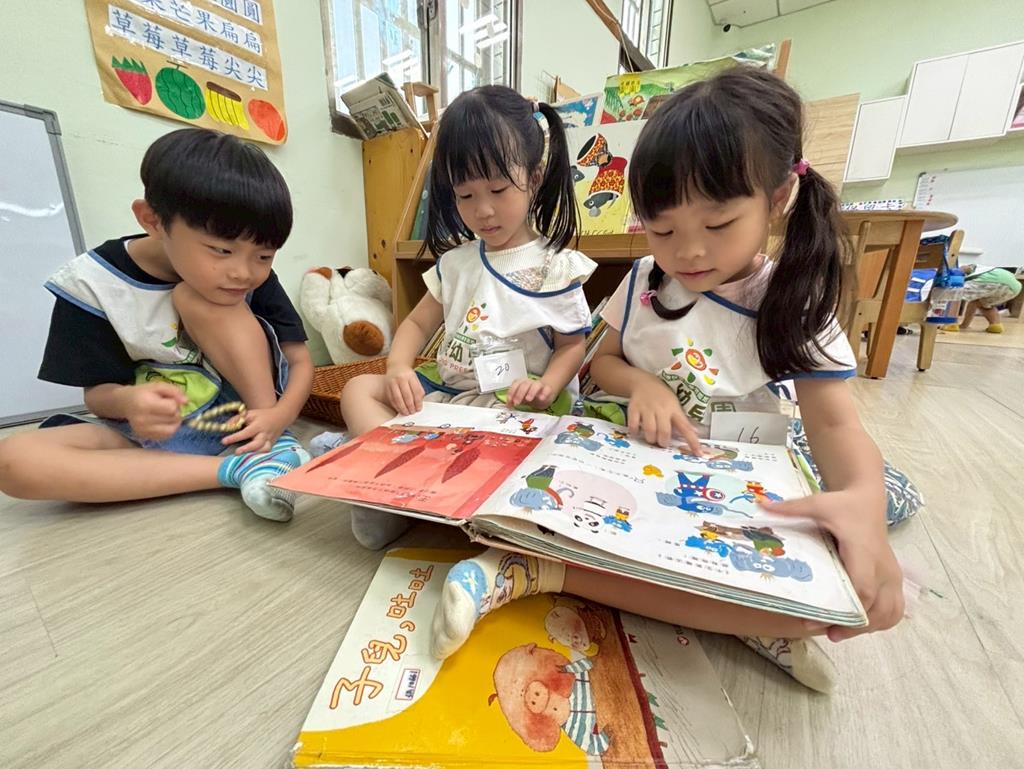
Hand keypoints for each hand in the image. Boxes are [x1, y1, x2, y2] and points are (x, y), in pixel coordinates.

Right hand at [126, 382, 187, 440]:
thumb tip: (186, 401)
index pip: (172, 408)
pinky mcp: (145, 437)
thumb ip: (174, 391)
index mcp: (145, 404)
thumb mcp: (158, 386)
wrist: (125, 403)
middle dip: (175, 412)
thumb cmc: (143, 393)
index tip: (168, 400)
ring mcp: (143, 430)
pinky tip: (164, 422)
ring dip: (174, 422)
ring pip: (172, 429)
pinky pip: (166, 436)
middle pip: (173, 419)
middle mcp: (143, 420)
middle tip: (167, 407)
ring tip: (167, 415)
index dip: (174, 403)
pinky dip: (169, 429)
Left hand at [221, 405, 290, 453]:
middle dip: (247, 449)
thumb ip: (237, 419)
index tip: (223, 441)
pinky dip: (259, 455)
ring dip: (254, 454)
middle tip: (236, 452)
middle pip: (257, 443)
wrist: (281, 417)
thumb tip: (226, 427)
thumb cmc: (262, 415)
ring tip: (243, 457)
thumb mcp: (249, 413)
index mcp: (258, 425)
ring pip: (263, 449)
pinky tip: (250, 458)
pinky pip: (266, 452)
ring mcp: (270, 440)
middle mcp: (265, 434)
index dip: (234, 437)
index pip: (246, 432)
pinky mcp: (272, 445)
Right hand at [386, 365, 424, 415]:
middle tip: (412, 412)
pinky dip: (396, 406)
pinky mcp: (387, 387)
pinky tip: (399, 409)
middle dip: (410, 407)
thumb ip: (418, 390)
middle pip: (407, 396)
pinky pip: (391, 399)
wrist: (397, 366)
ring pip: (398, 399)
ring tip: (406, 413)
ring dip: (403, 408)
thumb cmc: (407, 375)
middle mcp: (401, 379)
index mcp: (411, 376)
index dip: (418, 402)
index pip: (416, 391)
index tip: (419, 409)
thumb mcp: (415, 380)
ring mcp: (392, 383)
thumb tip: (419, 405)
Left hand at [506, 378, 555, 409]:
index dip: (512, 392)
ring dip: (531, 392)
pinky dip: (544, 393)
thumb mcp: (522, 399)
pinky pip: (547, 389)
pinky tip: (541, 398)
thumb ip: (514, 401)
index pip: (516, 384)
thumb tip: (508, 406)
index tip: (510, 401)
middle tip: (517, 403)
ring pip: (536, 385)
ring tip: (528, 399)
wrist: (546, 392)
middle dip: (519, 394)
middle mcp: (530, 382)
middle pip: (524, 384)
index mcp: (522, 383)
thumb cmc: (531, 395)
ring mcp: (540, 385)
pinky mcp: (548, 389)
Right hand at [626, 374, 700, 452]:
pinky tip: (638, 432)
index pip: (686, 427)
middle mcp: (661, 409)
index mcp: (674, 409)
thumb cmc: (662, 397)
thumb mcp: (675, 405)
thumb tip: (695, 433)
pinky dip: (635, 432)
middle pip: (664, 431)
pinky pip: (633, 425)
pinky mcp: (634, 408)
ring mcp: (647, 408)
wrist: (644, 382)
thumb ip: (682, 420)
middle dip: (663, 442)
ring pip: (649, 431)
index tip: (698, 454)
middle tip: (662, 443)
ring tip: (651, 438)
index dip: (692, 441)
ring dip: (651, 439)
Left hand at [762, 487, 903, 639]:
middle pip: (875, 607)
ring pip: (889, 612)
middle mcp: (882, 566)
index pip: (861, 588)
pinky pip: (895, 608)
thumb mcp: (816, 503)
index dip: (842, 609)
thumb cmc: (842, 505)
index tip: (813, 620)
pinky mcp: (894, 579)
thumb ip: (790, 508)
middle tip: (825, 633)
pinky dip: (880, 622)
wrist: (868, 501)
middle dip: (852, 625)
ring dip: (866, 627)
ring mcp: (892, 574)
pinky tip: (859, 625)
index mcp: (863, 551)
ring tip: (838, 632)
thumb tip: (759, 505)